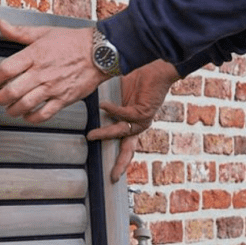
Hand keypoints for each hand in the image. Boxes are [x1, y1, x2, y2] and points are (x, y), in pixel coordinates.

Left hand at [0, 20, 109, 123]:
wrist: (99, 52)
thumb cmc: (73, 42)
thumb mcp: (44, 32)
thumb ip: (19, 31)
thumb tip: (1, 24)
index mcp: (34, 55)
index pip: (6, 69)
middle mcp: (42, 72)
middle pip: (12, 91)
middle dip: (0, 98)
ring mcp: (53, 87)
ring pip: (25, 105)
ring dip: (13, 110)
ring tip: (10, 108)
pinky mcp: (64, 99)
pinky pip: (44, 114)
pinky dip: (32, 118)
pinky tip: (28, 115)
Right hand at [87, 60, 180, 182]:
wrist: (156, 67)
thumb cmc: (137, 79)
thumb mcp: (118, 96)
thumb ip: (107, 108)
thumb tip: (88, 109)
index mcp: (133, 125)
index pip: (125, 147)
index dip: (119, 161)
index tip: (112, 176)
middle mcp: (139, 125)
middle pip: (128, 150)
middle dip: (120, 164)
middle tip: (112, 177)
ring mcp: (142, 119)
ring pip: (121, 132)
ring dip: (105, 134)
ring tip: (91, 135)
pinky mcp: (144, 110)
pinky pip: (125, 114)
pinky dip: (113, 111)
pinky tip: (103, 106)